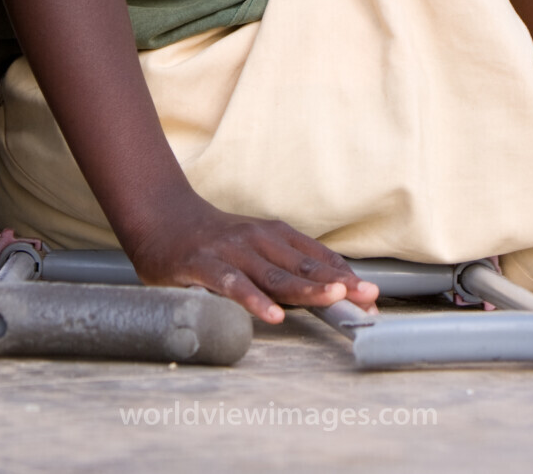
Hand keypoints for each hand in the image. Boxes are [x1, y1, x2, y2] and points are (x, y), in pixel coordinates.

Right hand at [127, 192, 378, 323]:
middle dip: (337, 282)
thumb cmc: (214, 241)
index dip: (344, 275)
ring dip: (306, 287)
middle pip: (302, 266)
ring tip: (334, 298)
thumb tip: (324, 291)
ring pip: (274, 274)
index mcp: (272, 235)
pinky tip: (272, 315)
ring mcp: (231, 251)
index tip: (370, 295)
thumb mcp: (253, 247)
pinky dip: (254, 300)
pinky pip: (232, 285)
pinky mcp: (204, 265)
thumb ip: (282, 268)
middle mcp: (256, 240)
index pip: (315, 258)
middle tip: (366, 297)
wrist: (161, 217)